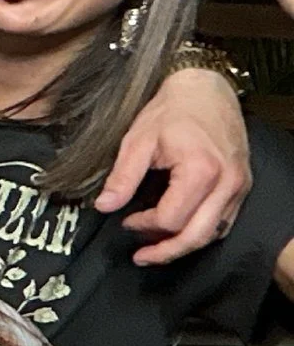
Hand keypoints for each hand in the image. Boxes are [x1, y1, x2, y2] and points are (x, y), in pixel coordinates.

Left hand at [95, 68, 248, 263]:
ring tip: (156, 250)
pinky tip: (179, 233)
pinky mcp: (241, 185)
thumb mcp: (137, 141)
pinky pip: (223, 221)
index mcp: (200, 170)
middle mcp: (226, 182)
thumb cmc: (171, 111)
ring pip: (213, 233)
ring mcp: (238, 186)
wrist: (206, 89)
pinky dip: (201, 232)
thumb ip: (122, 177)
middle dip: (166, 251)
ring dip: (184, 245)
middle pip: (197, 236)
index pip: (171, 218)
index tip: (125, 221)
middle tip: (140, 257)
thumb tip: (104, 206)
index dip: (143, 226)